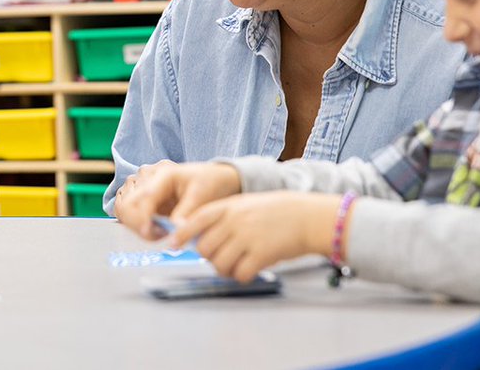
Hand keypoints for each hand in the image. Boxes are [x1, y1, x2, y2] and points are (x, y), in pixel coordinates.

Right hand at [114, 160, 241, 240]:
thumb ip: (186, 214)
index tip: (151, 235)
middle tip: (159, 237)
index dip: (143, 219)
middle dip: (138, 226)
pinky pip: (126, 212)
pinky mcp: (139, 195)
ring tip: (160, 233)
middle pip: (126, 205)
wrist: (212, 178)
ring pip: (123, 210)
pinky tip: (155, 228)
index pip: (144, 197)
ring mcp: (140, 185)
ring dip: (136, 226)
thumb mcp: (202, 197)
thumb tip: (174, 233)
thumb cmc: (209, 183)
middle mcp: (146, 176)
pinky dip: (136, 224)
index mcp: (163, 173)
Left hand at [174, 191, 340, 281]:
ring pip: (219, 263)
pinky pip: (240, 273)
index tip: (172, 245)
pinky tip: (249, 270)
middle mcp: (235, 221)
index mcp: (229, 206)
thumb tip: (202, 238)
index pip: (196, 219)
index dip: (181, 233)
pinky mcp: (261, 254)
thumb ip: (225, 217)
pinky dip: (241, 276)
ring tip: (235, 267)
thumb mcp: (246, 204)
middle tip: (221, 258)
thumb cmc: (277, 212)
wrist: (307, 216)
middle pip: (205, 247)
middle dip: (209, 257)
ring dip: (224, 270)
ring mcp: (247, 237)